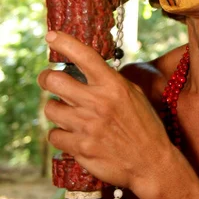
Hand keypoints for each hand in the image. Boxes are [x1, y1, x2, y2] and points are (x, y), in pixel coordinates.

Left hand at [38, 31, 172, 194]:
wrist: (151, 163)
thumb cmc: (145, 127)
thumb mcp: (135, 96)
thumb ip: (112, 82)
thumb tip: (90, 70)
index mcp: (113, 86)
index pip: (85, 56)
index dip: (64, 42)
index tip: (51, 35)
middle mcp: (98, 102)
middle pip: (53, 80)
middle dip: (47, 78)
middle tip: (50, 81)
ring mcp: (87, 126)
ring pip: (50, 109)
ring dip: (56, 110)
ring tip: (68, 114)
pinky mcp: (81, 147)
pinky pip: (54, 135)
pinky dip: (61, 135)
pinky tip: (74, 135)